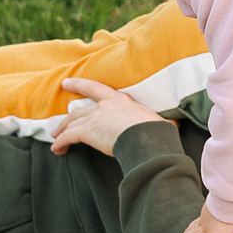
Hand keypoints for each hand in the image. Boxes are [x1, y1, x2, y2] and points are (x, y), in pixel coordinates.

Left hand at [48, 77, 169, 155]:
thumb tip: (176, 125)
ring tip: (56, 138)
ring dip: (62, 131)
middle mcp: (104, 106)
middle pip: (79, 110)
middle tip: (59, 125)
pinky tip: (57, 150)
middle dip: (67, 118)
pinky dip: (61, 143)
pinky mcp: (87, 131)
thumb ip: (163, 122)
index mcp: (120, 100)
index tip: (67, 83)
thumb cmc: (157, 132)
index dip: (79, 85)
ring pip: (72, 122)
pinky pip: (69, 136)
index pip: (95, 89)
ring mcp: (95, 117)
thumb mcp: (160, 122)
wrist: (148, 138)